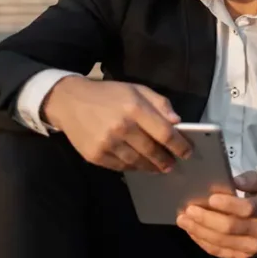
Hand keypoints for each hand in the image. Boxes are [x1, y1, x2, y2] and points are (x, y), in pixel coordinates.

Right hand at [42, 76, 190, 172]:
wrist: (69, 102)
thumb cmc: (108, 95)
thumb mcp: (137, 90)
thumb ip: (160, 104)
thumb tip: (177, 122)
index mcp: (135, 109)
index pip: (165, 133)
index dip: (180, 145)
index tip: (187, 152)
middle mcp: (121, 127)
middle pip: (152, 151)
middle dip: (166, 160)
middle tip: (174, 164)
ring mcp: (107, 143)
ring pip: (137, 162)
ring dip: (151, 166)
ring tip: (159, 167)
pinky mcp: (95, 155)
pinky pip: (120, 167)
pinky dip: (133, 167)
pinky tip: (139, 165)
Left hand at [176, 170, 256, 257]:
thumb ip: (250, 180)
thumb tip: (234, 180)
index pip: (246, 209)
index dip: (228, 205)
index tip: (210, 198)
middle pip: (229, 227)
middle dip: (205, 219)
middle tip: (188, 210)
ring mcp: (251, 247)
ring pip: (221, 241)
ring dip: (199, 231)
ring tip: (183, 220)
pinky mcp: (243, 257)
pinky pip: (219, 252)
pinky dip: (203, 242)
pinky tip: (192, 232)